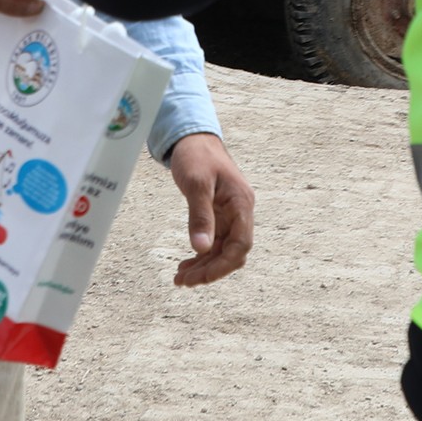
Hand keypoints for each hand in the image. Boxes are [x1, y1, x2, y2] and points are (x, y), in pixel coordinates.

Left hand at [164, 133, 254, 286]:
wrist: (193, 139)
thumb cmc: (197, 155)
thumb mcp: (196, 183)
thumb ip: (200, 215)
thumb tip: (201, 249)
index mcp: (241, 203)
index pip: (241, 244)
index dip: (224, 265)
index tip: (202, 277)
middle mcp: (240, 212)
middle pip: (232, 252)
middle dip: (210, 270)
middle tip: (183, 281)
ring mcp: (230, 215)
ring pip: (222, 251)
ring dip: (204, 266)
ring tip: (180, 278)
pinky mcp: (219, 216)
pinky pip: (214, 243)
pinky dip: (201, 255)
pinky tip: (186, 265)